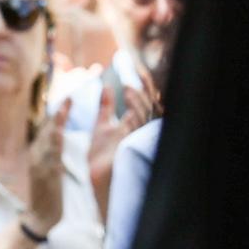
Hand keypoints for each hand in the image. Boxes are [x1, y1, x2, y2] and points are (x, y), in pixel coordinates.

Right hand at [25, 110, 66, 234]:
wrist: (40, 217)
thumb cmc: (47, 194)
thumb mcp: (48, 170)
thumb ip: (51, 153)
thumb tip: (57, 136)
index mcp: (38, 153)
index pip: (47, 129)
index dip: (57, 113)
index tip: (67, 98)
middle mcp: (36, 156)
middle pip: (47, 129)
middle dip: (58, 113)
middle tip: (68, 96)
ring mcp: (39, 165)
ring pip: (48, 139)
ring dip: (57, 122)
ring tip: (65, 105)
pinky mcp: (44, 176)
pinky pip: (50, 156)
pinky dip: (54, 143)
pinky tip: (58, 131)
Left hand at [83, 74, 158, 208]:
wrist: (96, 179)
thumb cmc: (101, 158)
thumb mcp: (102, 127)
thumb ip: (106, 107)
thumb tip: (107, 87)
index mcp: (137, 126)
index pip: (146, 101)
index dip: (145, 85)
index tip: (138, 68)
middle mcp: (142, 132)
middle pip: (152, 105)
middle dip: (148, 88)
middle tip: (140, 71)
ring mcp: (140, 139)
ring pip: (148, 114)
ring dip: (140, 98)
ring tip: (130, 86)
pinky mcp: (135, 146)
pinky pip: (139, 124)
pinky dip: (135, 109)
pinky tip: (128, 95)